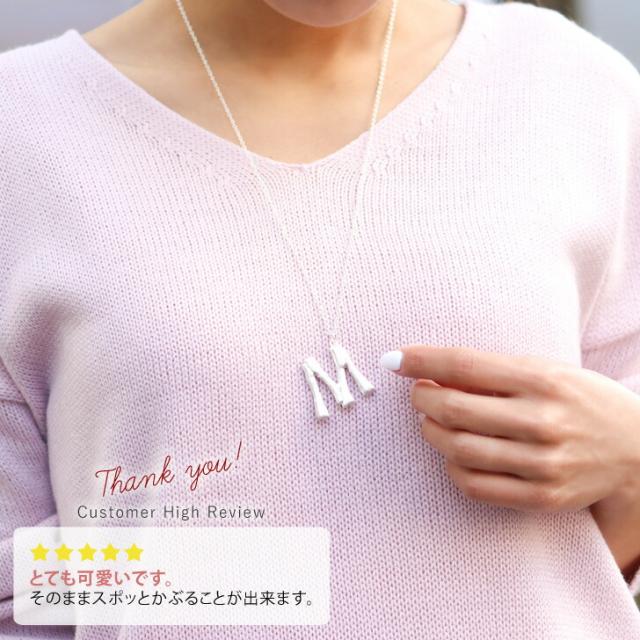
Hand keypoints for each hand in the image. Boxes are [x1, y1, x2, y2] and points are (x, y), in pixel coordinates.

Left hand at [381, 345, 639, 512]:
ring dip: (431, 433)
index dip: (421, 360)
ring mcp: (544, 464)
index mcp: (542, 380)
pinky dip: (451, 467)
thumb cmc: (578, 399)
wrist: (635, 448)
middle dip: (421, 400)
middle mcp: (543, 422)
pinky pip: (475, 485)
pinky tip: (453, 452)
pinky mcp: (543, 497)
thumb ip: (491, 372)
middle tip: (417, 394)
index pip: (465, 365)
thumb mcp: (543, 371)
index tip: (394, 358)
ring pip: (458, 450)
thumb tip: (428, 373)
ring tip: (431, 421)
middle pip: (454, 410)